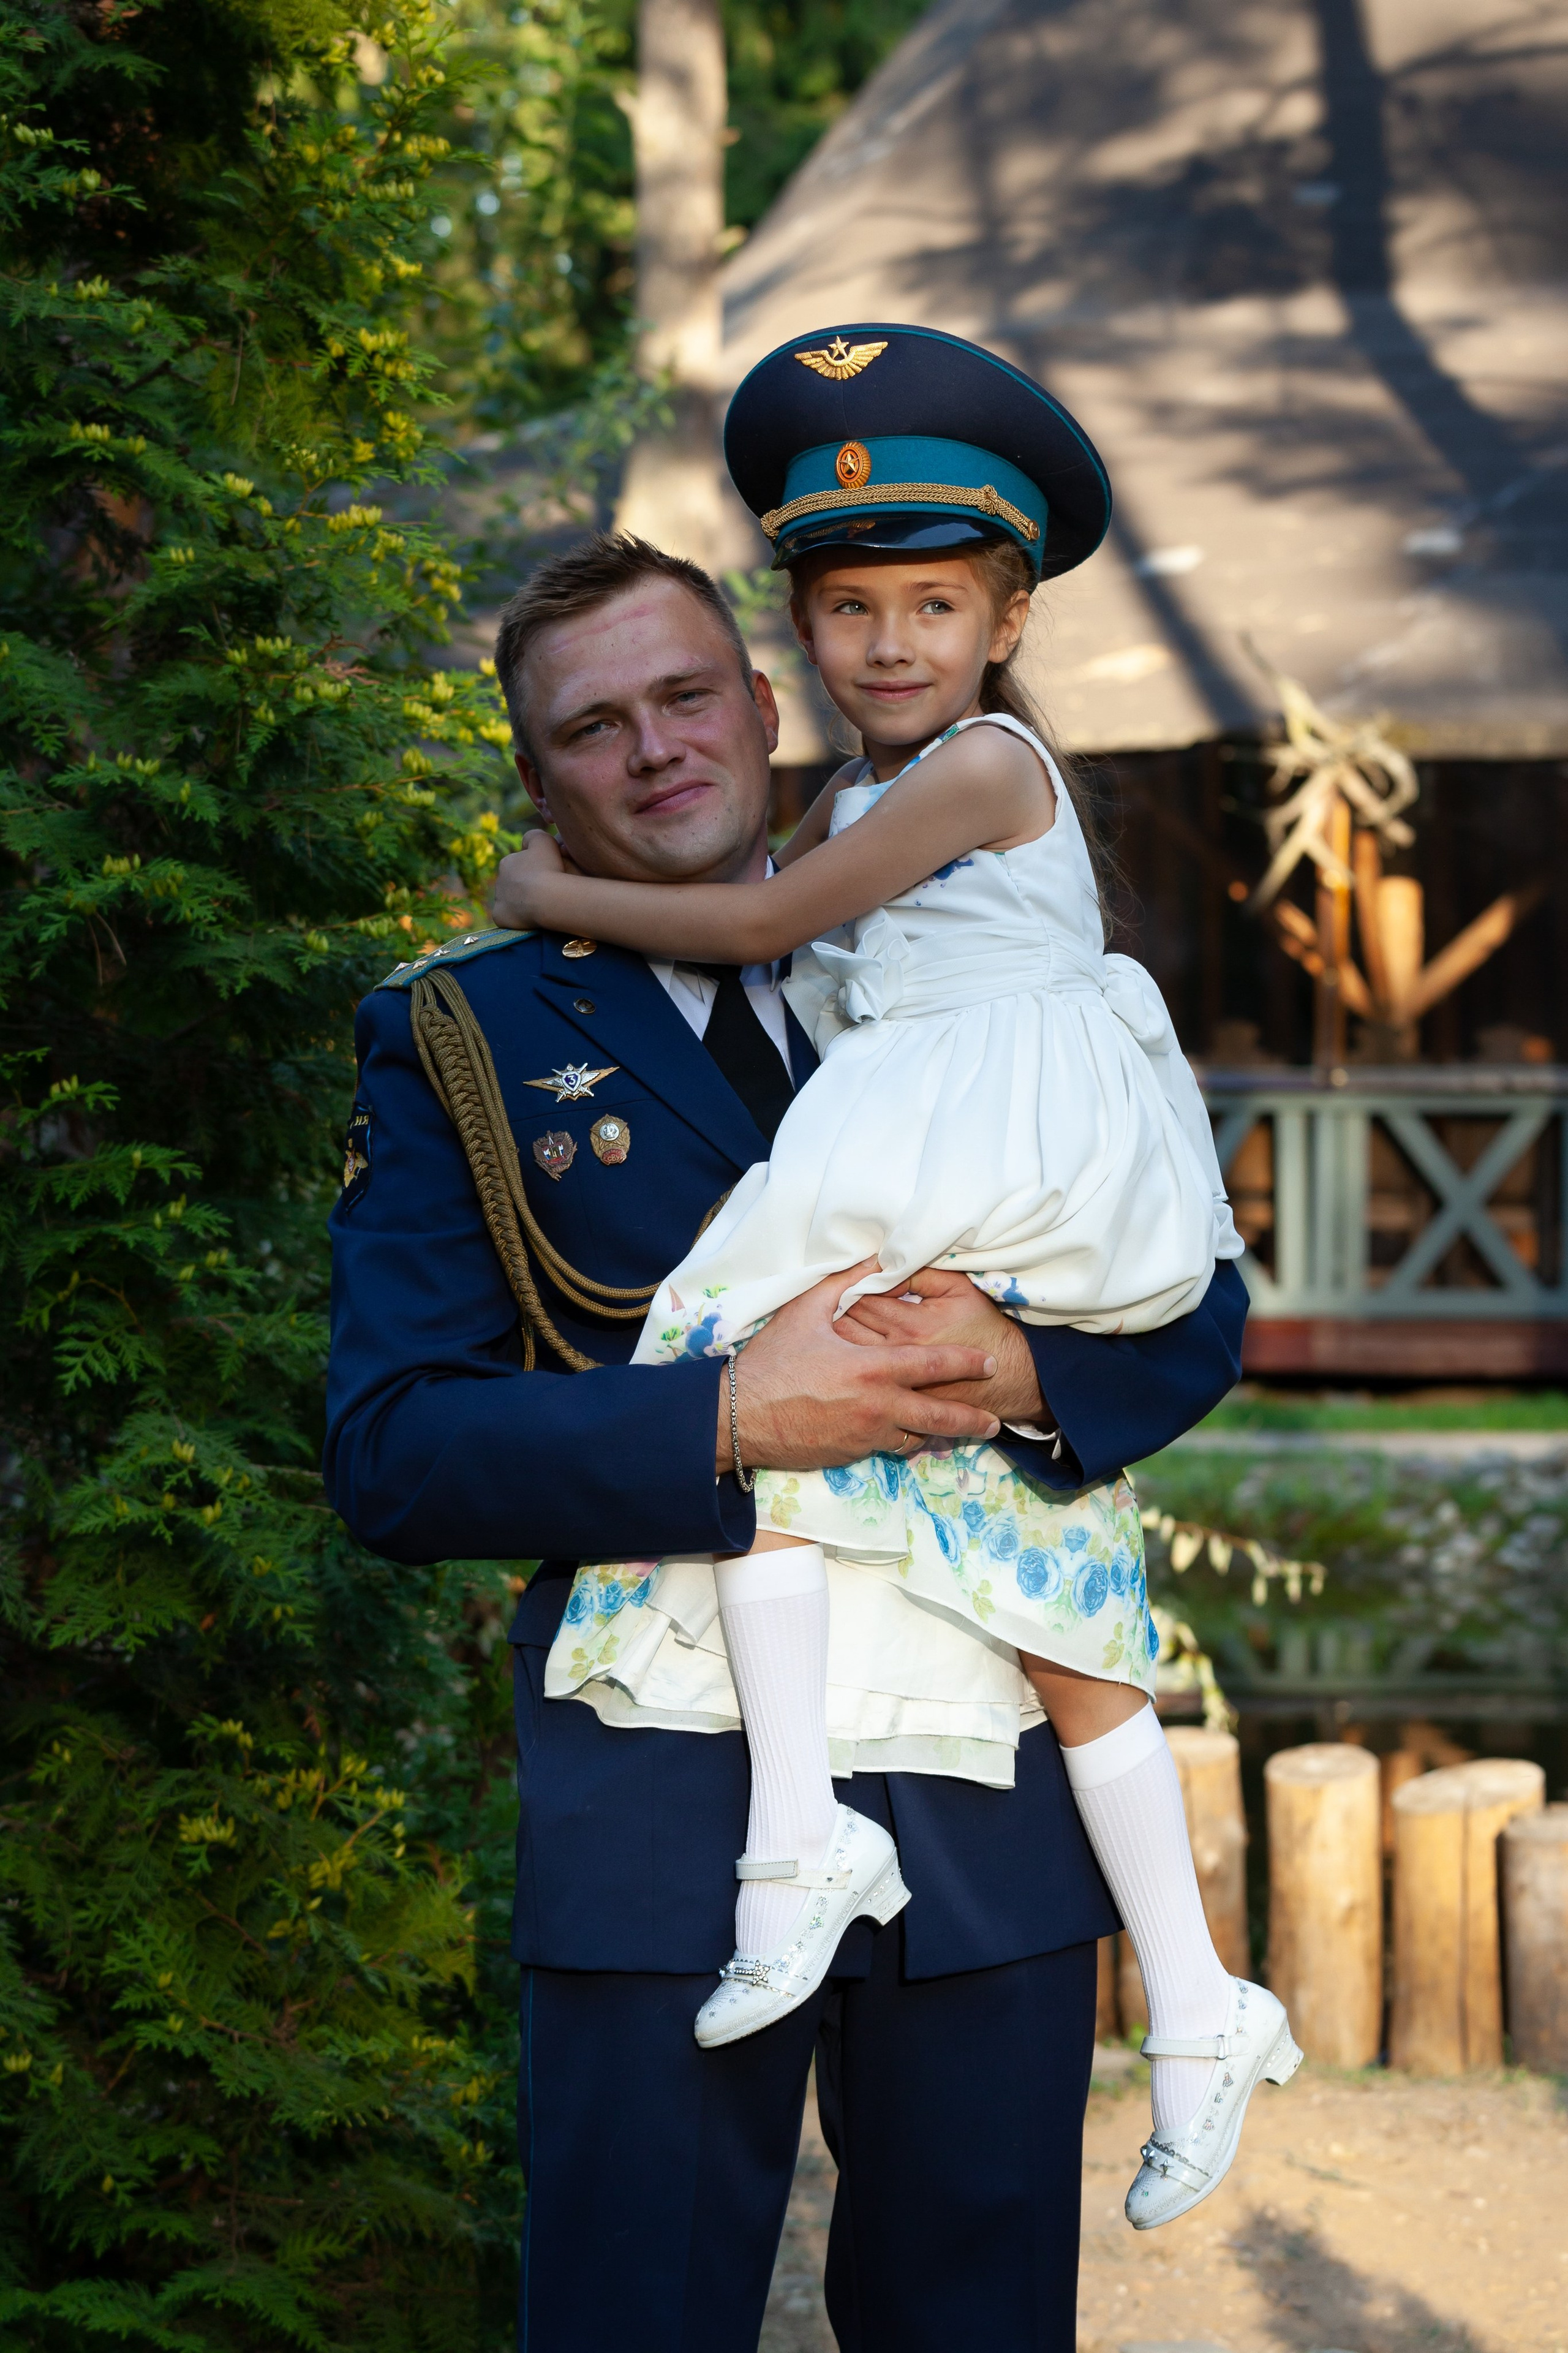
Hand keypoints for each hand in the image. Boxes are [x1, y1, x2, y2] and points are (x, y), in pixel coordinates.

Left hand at [492, 830, 566, 930]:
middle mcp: (499, 880)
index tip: (547, 875)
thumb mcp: (545, 841)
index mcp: (507, 862)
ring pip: (510, 900)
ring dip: (521, 902)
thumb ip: (534, 836)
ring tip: (540, 906)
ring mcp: (498, 900)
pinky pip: (508, 917)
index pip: (520, 865)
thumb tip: (526, 841)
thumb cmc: (548, 868)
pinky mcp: (499, 917)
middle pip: (513, 883)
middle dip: (525, 886)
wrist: (546, 897)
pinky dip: (517, 918)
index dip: (534, 870)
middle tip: (544, 892)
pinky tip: (530, 918)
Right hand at [719, 1262, 1002, 1476]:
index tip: (989, 1364)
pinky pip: (887, 1449)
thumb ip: (845, 1283)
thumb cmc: (771, 1362)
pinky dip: (903, 1443)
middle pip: (939, 1417)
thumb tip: (874, 1257)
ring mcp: (865, 1436)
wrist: (738, 1418)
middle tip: (996, 1422)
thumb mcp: (806, 1311)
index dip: (966, 1365)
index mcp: (872, 1369)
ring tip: (959, 1433)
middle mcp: (876, 1407)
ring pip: (915, 1439)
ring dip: (938, 1435)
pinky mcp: (850, 1455)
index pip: (933, 1367)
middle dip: (972, 1420)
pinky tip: (909, 1438)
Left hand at [839, 1266, 1047, 1427]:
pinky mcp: (894, 1400)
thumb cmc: (981, 1326)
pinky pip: (860, 1381)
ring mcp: (893, 1382)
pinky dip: (846, 1366)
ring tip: (831, 1326)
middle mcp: (897, 1357)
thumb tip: (885, 1265)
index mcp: (911, 1326)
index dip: (849, 1285)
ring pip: (846, 1356)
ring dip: (833, 1339)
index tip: (851, 1280)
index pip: (861, 1300)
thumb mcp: (959, 1289)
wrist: (1005, 1376)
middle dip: (833, 1311)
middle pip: (845, 1328)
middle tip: (831, 1301)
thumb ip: (921, 1273)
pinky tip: (844, 1356)